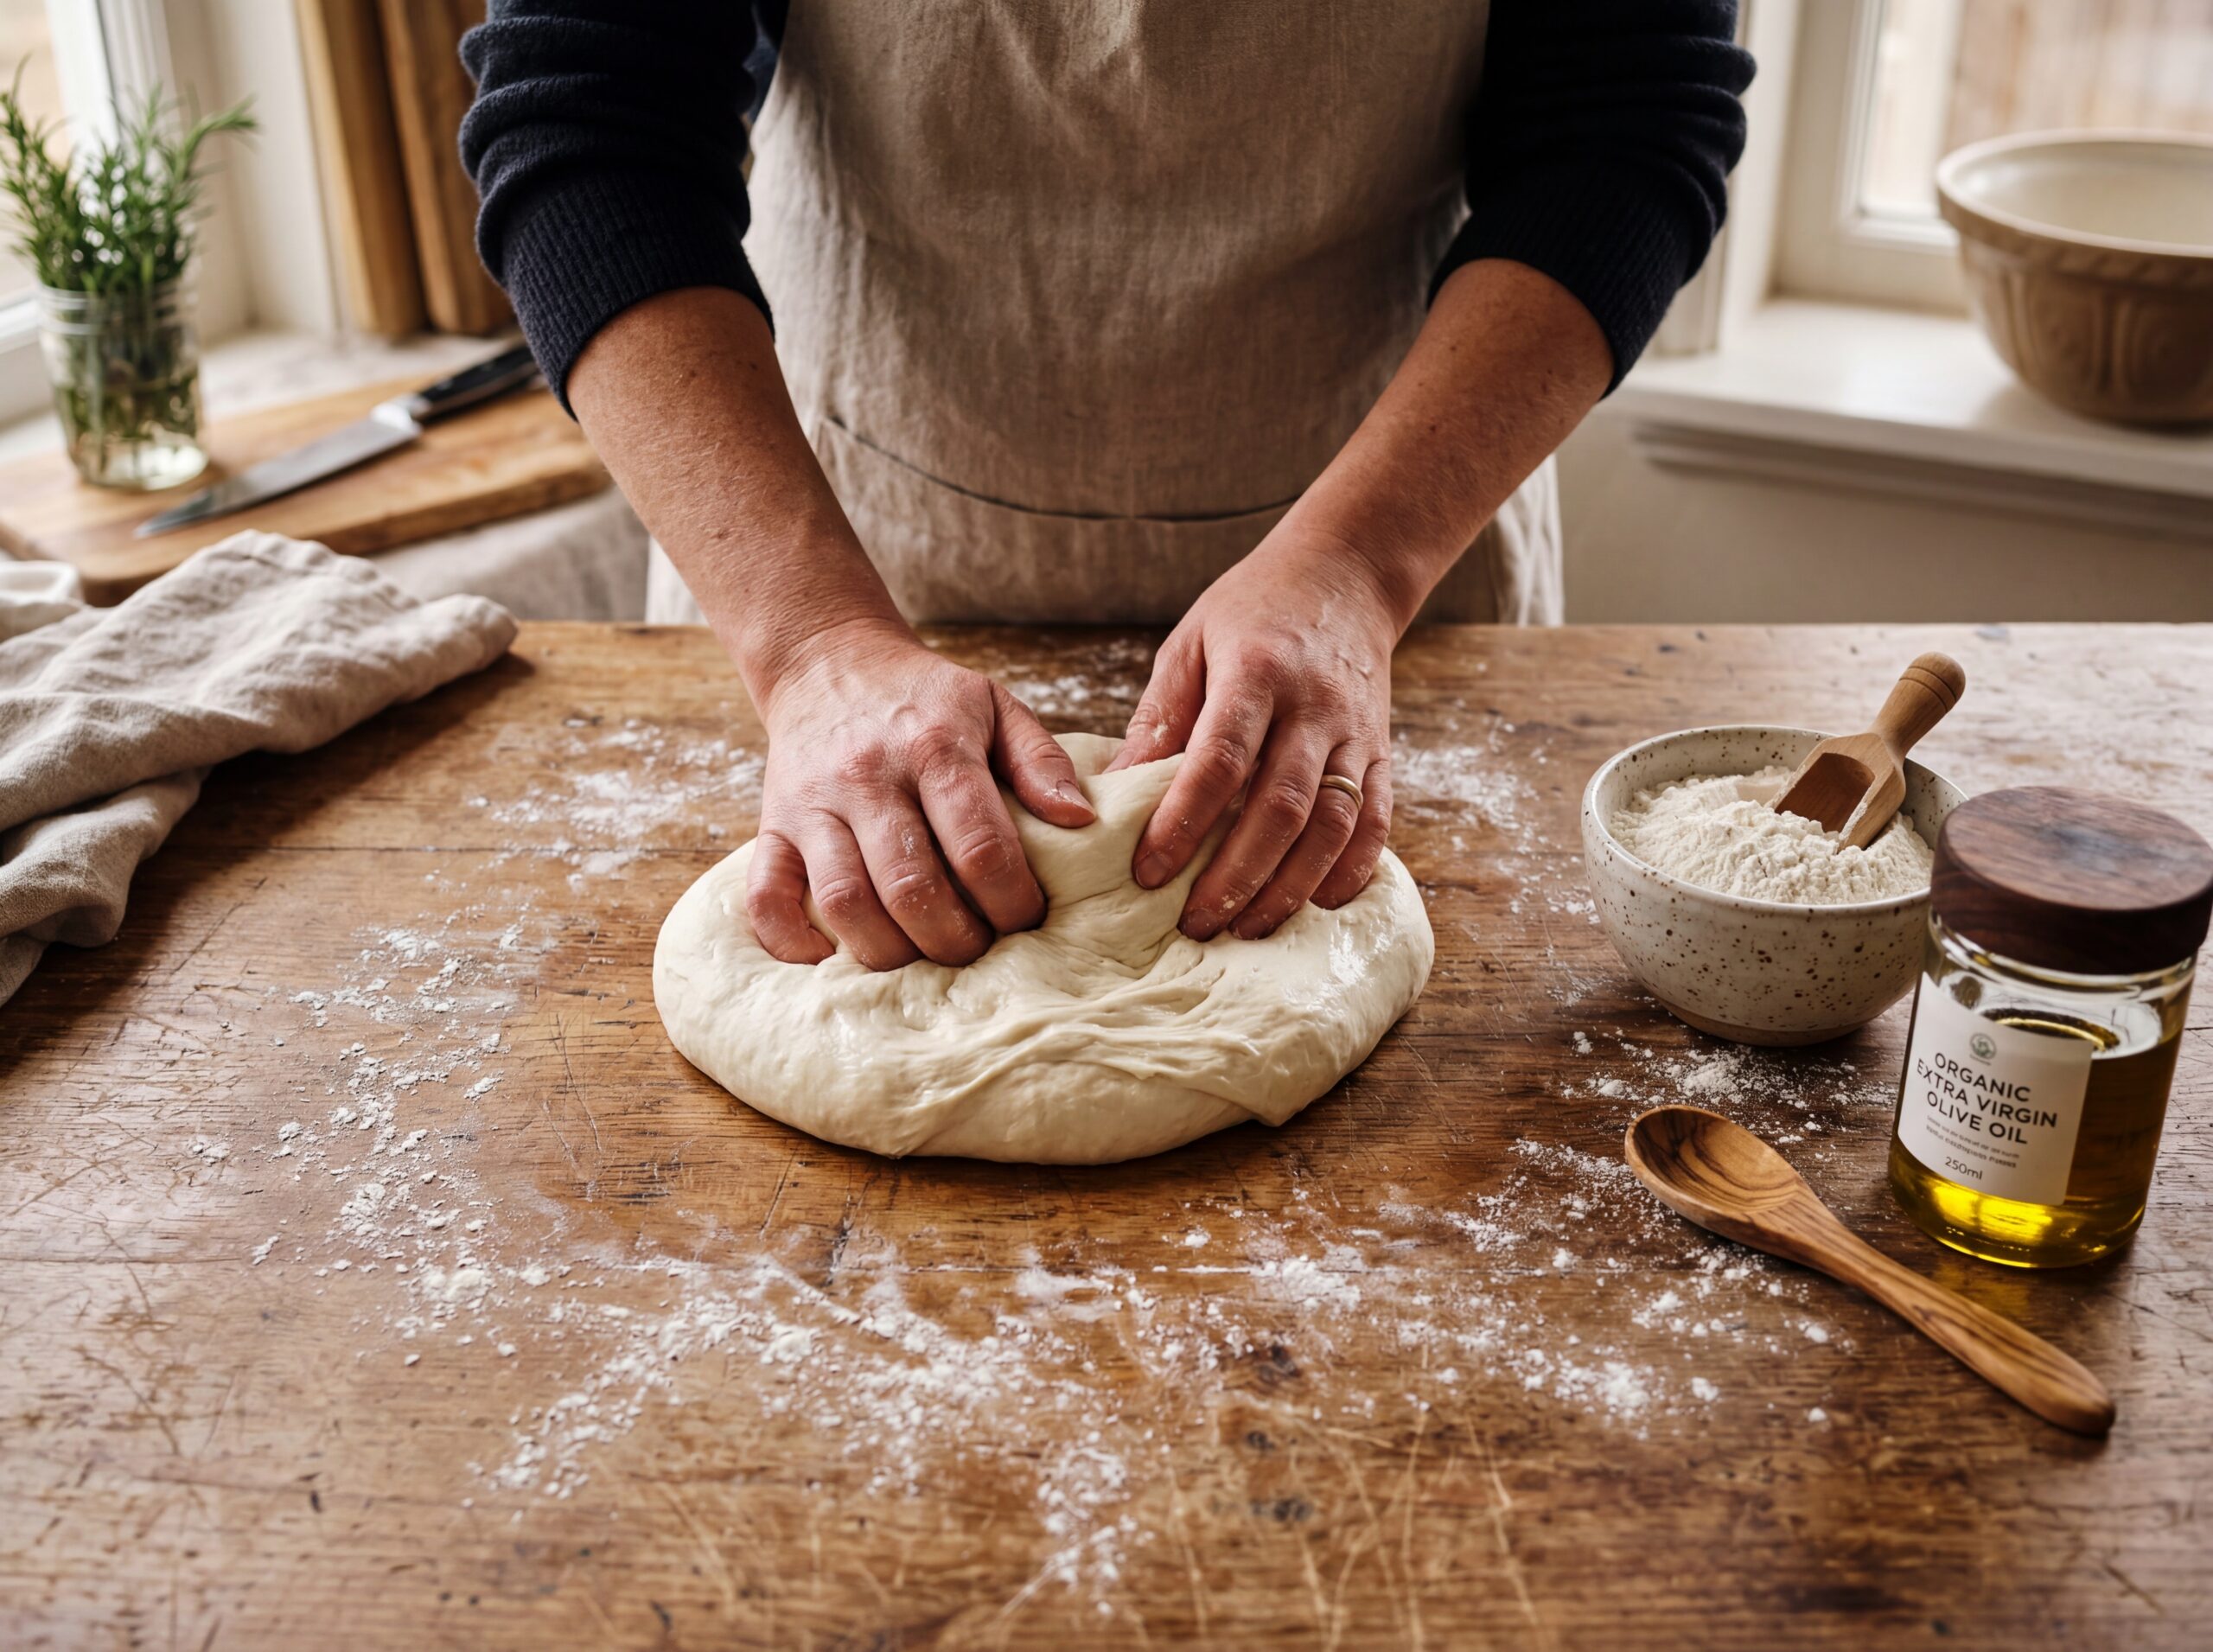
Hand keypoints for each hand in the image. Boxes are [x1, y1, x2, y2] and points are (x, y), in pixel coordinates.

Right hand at [748, 620, 1094, 969]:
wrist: (827, 661)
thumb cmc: (923, 697)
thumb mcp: (995, 705)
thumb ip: (1042, 760)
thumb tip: (1081, 821)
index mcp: (934, 747)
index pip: (980, 847)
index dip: (1012, 901)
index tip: (1028, 918)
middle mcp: (868, 777)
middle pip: (912, 888)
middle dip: (956, 940)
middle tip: (980, 951)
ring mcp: (813, 805)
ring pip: (845, 902)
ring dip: (891, 952)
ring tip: (923, 958)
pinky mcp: (771, 826)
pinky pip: (765, 898)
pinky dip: (791, 941)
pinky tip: (830, 958)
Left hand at [1107, 534, 1397, 939]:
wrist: (1345, 574)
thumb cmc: (1253, 611)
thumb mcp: (1190, 643)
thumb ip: (1160, 717)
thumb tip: (1114, 792)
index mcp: (1256, 672)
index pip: (1219, 761)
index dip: (1183, 824)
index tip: (1148, 873)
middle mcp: (1312, 706)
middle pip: (1279, 807)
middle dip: (1235, 876)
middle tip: (1193, 925)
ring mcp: (1356, 733)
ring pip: (1332, 825)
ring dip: (1289, 886)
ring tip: (1246, 928)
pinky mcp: (1383, 752)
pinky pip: (1376, 821)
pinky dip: (1351, 869)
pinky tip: (1316, 903)